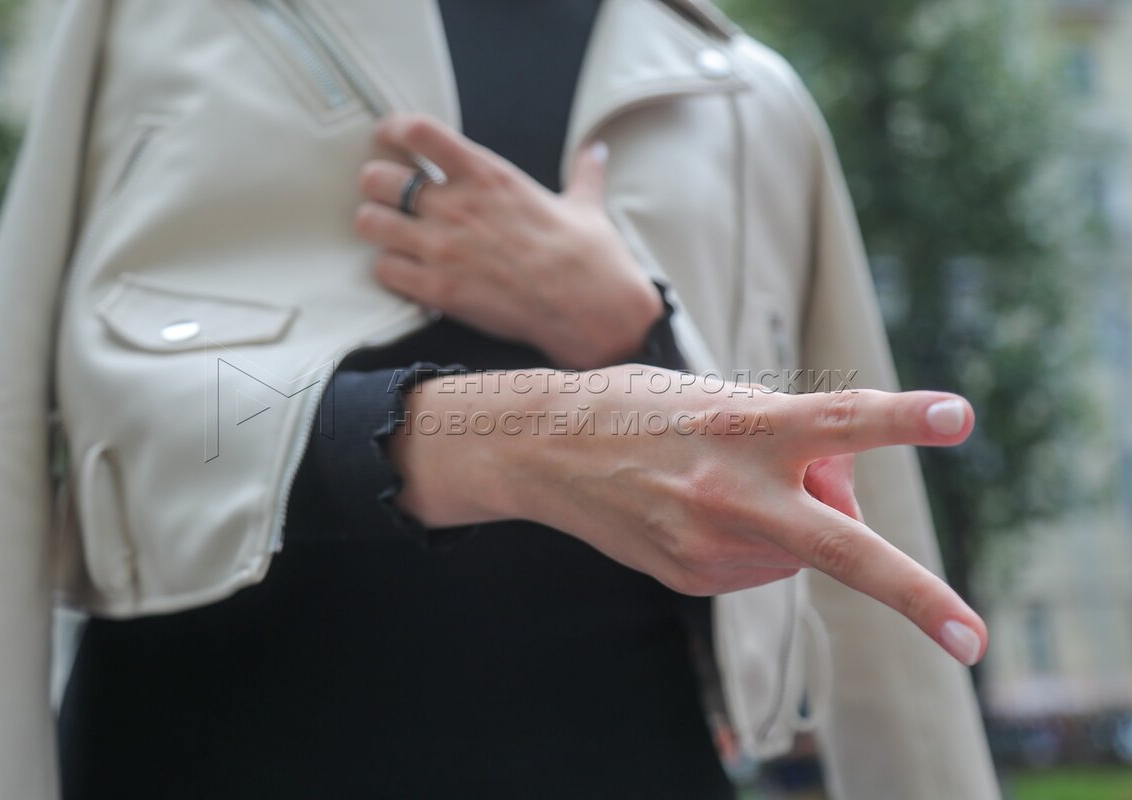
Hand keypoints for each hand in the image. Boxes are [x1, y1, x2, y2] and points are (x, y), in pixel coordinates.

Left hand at [354, 113, 663, 368]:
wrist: (590, 308)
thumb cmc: (589, 256)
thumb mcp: (586, 203)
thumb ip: (583, 172)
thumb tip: (597, 151)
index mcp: (486, 174)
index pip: (418, 131)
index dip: (394, 131)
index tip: (391, 138)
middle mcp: (456, 205)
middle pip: (377, 178)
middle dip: (378, 187)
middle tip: (389, 198)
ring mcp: (442, 248)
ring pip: (370, 223)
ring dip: (378, 228)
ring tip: (393, 236)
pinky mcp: (437, 290)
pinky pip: (384, 269)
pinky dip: (391, 270)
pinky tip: (408, 273)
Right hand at [387, 367, 987, 665]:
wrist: (544, 452)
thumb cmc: (641, 407)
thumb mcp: (720, 395)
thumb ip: (790, 433)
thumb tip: (840, 497)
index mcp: (739, 426)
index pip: (834, 418)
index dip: (900, 418)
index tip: (960, 418)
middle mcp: (728, 491)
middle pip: (839, 545)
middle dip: (915, 595)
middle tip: (972, 641)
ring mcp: (706, 545)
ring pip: (801, 549)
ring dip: (793, 519)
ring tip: (723, 482)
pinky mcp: (691, 578)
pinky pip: (760, 566)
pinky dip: (754, 540)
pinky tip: (702, 511)